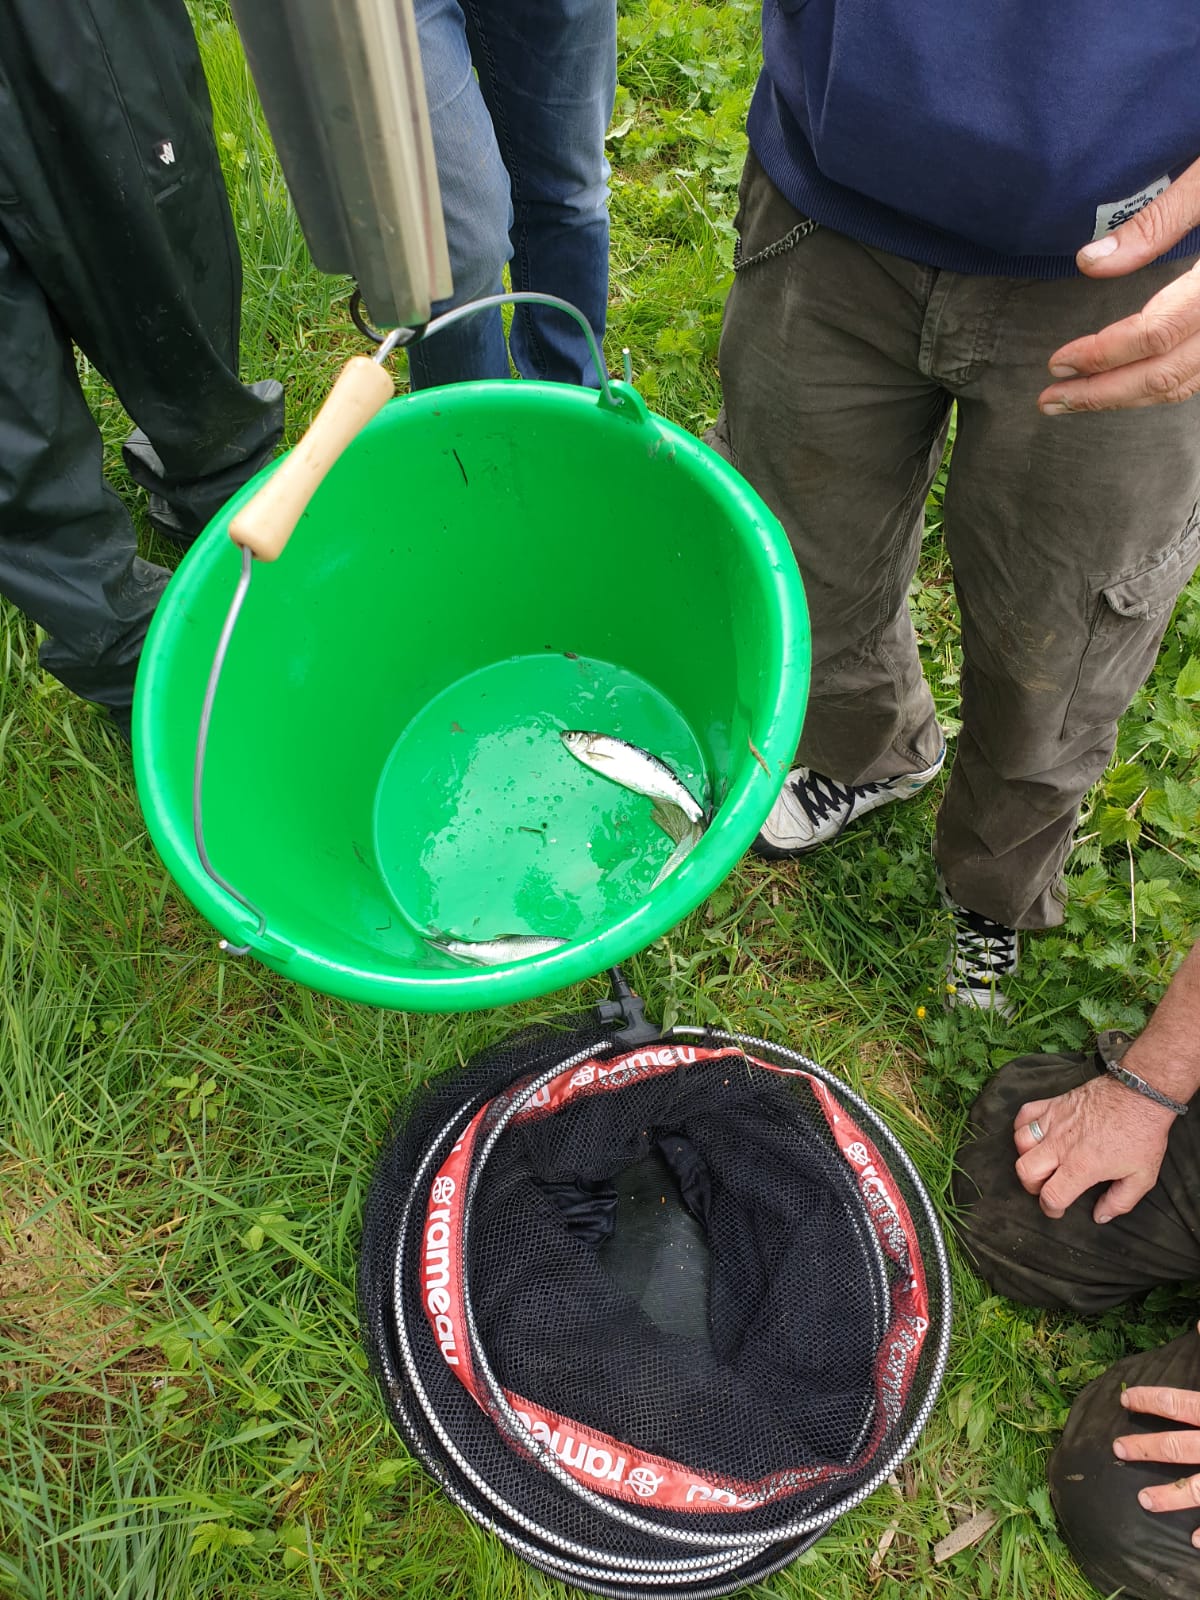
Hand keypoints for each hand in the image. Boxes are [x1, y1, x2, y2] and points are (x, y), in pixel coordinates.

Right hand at [1013, 1073, 1175, 1223]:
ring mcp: (1054, 1121)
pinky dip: (1023, 1126)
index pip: (1051, 1196)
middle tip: (1048, 1186)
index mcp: (1081, 1166)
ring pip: (1020, 1143)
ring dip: (1027, 1156)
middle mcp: (1061, 1145)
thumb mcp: (1142, 1177)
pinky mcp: (1053, 1104)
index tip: (1058, 1209)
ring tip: (1042, 1161)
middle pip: (1025, 1171)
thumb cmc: (1141, 1134)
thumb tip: (1100, 1216)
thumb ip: (1120, 1201)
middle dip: (1033, 1186)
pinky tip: (1035, 1134)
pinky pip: (1024, 1115)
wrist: (1140, 1095)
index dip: (1051, 1209)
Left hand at [1039, 154, 1199, 413]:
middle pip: (1170, 374)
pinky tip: (1131, 384)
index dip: (1101, 354)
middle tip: (1052, 402)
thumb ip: (1157, 221)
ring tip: (1081, 399)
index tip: (1056, 362)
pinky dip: (1169, 384)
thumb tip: (1089, 262)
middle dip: (1106, 394)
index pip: (1156, 333)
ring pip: (1191, 384)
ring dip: (1132, 398)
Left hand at [1113, 1373, 1199, 1535]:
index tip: (1124, 1399)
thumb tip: (1197, 1319)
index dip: (1149, 1400)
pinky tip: (1193, 1542)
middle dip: (1146, 1448)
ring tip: (1143, 1502)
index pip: (1177, 1404)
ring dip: (1170, 1497)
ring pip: (1197, 1489)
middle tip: (1117, 1447)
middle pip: (1179, 1446)